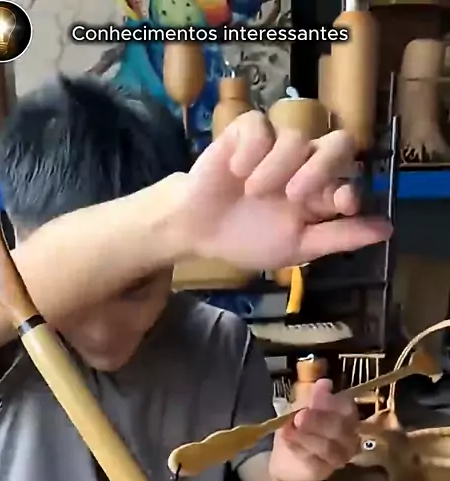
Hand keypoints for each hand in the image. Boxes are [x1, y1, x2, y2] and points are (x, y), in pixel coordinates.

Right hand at [178, 112, 391, 269]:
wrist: (200, 230)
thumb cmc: (248, 239)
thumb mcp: (297, 247)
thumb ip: (339, 237)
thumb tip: (387, 230)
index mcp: (320, 191)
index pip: (351, 177)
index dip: (351, 188)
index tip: (342, 204)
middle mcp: (305, 163)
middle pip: (339, 142)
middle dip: (321, 167)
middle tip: (294, 195)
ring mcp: (276, 144)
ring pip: (295, 138)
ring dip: (275, 169)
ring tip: (252, 192)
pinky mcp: (247, 131)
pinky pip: (260, 127)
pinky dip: (250, 152)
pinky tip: (236, 172)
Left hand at [269, 379, 358, 480]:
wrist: (287, 460)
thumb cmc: (298, 429)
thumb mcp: (300, 408)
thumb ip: (312, 397)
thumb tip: (324, 383)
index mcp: (345, 416)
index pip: (347, 407)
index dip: (331, 403)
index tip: (313, 399)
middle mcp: (348, 436)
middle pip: (340, 427)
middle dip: (318, 421)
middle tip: (299, 417)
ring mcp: (339, 456)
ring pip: (329, 447)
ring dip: (307, 437)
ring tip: (289, 430)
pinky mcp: (325, 471)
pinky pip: (316, 461)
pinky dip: (300, 450)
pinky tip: (288, 442)